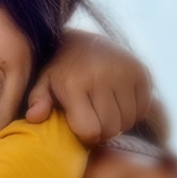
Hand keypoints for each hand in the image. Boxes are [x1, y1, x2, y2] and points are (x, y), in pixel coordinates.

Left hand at [26, 30, 152, 144]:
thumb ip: (37, 101)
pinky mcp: (142, 73)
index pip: (90, 131)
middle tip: (94, 120)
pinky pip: (142, 109)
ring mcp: (125, 73)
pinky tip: (118, 102)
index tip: (81, 126)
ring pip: (128, 121)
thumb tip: (33, 118)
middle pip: (111, 128)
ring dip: (118, 123)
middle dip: (102, 131)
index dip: (86, 136)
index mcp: (75, 84)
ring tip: (104, 110)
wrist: (85, 41)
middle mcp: (102, 76)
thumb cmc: (60, 71)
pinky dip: (132, 112)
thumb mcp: (43, 83)